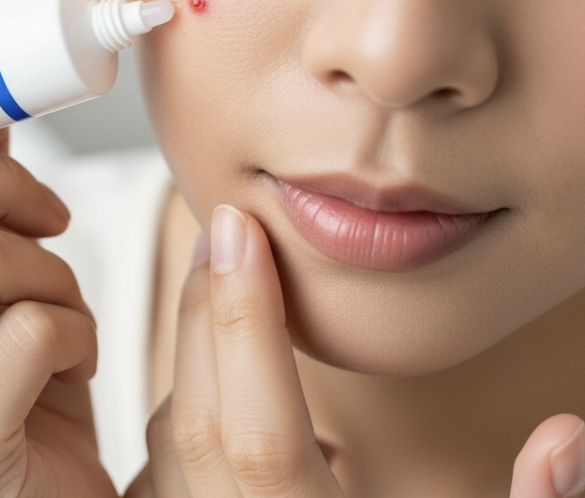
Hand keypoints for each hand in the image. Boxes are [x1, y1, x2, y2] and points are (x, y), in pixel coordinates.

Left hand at [126, 205, 584, 497]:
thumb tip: (567, 439)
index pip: (256, 430)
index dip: (243, 323)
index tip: (237, 231)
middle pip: (195, 419)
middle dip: (206, 313)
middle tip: (227, 233)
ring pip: (167, 445)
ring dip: (190, 360)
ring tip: (225, 292)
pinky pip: (160, 480)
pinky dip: (186, 422)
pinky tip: (223, 393)